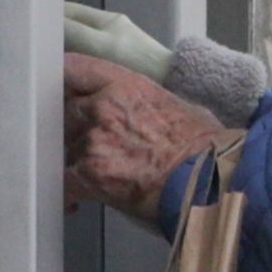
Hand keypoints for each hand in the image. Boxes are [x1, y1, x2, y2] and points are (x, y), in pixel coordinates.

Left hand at [64, 53, 221, 214]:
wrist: (208, 183)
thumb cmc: (205, 149)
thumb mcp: (180, 107)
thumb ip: (148, 104)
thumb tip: (145, 113)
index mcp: (125, 85)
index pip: (75, 69)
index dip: (65, 82)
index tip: (63, 91)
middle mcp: (103, 106)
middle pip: (65, 111)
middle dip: (74, 128)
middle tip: (91, 143)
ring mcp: (92, 140)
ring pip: (65, 148)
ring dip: (77, 161)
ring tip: (98, 177)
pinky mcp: (88, 174)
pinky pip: (63, 182)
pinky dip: (70, 193)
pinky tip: (77, 202)